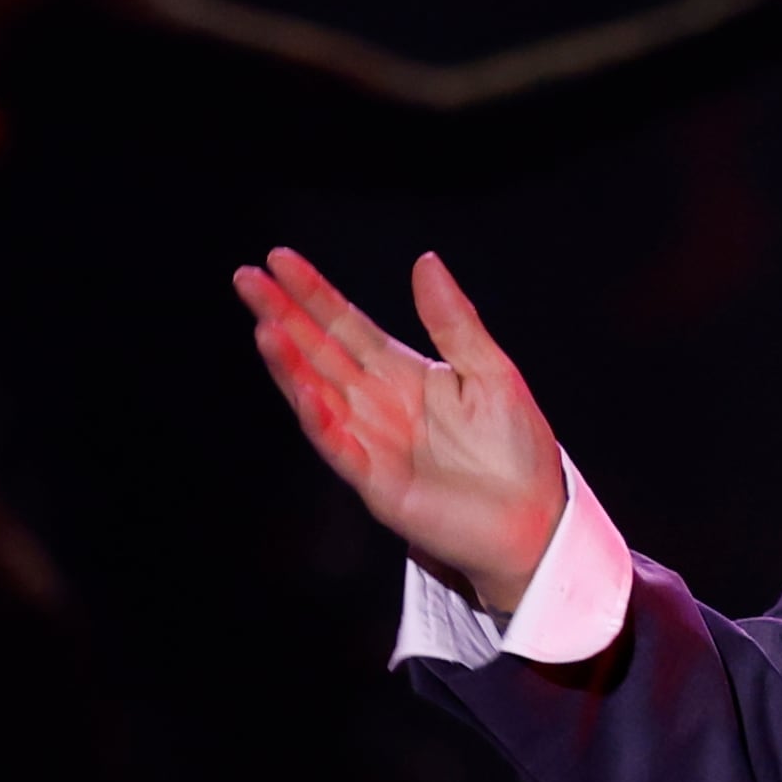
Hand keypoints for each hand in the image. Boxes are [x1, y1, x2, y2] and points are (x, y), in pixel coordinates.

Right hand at [233, 248, 566, 613]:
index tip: (279, 260)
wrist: (535, 522)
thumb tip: (424, 261)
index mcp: (403, 375)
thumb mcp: (490, 371)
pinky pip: (341, 448)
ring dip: (289, 364)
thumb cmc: (515, 452)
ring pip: (318, 396)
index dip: (313, 294)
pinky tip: (303, 391)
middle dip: (282, 317)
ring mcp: (372, 444)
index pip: (346, 326)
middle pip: (319, 353)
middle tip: (246, 279)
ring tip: (264, 328)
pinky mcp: (378, 484)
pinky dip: (321, 421)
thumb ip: (452, 321)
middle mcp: (377, 405)